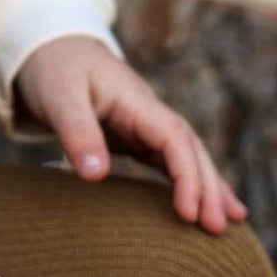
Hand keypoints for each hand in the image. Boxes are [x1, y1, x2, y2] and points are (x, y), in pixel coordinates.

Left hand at [14, 35, 247, 233]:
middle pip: (189, 148)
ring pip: (185, 155)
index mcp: (135, 100)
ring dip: (207, 186)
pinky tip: (198, 205)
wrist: (46, 48)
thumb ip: (77, 134)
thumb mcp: (58, 98)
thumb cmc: (52, 69)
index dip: (187, 175)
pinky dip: (185, 182)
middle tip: (218, 229)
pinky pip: (166, 160)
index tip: (188, 212)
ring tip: (230, 224)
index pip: (175, 138)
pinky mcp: (132, 135)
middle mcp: (147, 112)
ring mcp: (143, 124)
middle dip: (208, 187)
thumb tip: (96, 176)